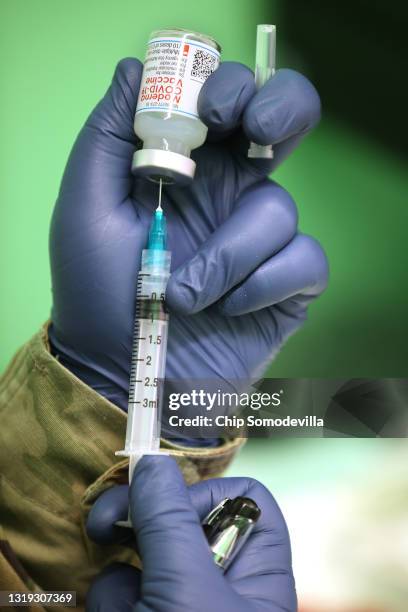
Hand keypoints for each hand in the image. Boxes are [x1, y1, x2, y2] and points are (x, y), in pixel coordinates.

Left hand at [49, 58, 327, 412]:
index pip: (227, 102)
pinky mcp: (286, 284)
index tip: (213, 112)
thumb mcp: (85, 212)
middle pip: (286, 121)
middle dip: (282, 110)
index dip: (232, 87)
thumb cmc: (95, 295)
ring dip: (227, 256)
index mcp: (186, 168)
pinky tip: (226, 311)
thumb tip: (135, 69)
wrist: (123, 374)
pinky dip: (260, 286)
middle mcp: (229, 194)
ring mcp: (261, 239)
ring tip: (183, 295)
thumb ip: (107, 138)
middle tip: (257, 131)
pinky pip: (304, 261)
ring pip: (280, 209)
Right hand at [86, 455, 296, 610]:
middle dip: (139, 519)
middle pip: (182, 519)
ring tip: (124, 610)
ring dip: (122, 579)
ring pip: (142, 556)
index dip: (207, 493)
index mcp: (258, 573)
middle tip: (103, 519)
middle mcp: (221, 584)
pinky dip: (110, 604)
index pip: (245, 500)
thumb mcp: (187, 591)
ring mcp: (179, 603)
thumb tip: (151, 460)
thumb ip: (169, 522)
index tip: (169, 505)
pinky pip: (120, 590)